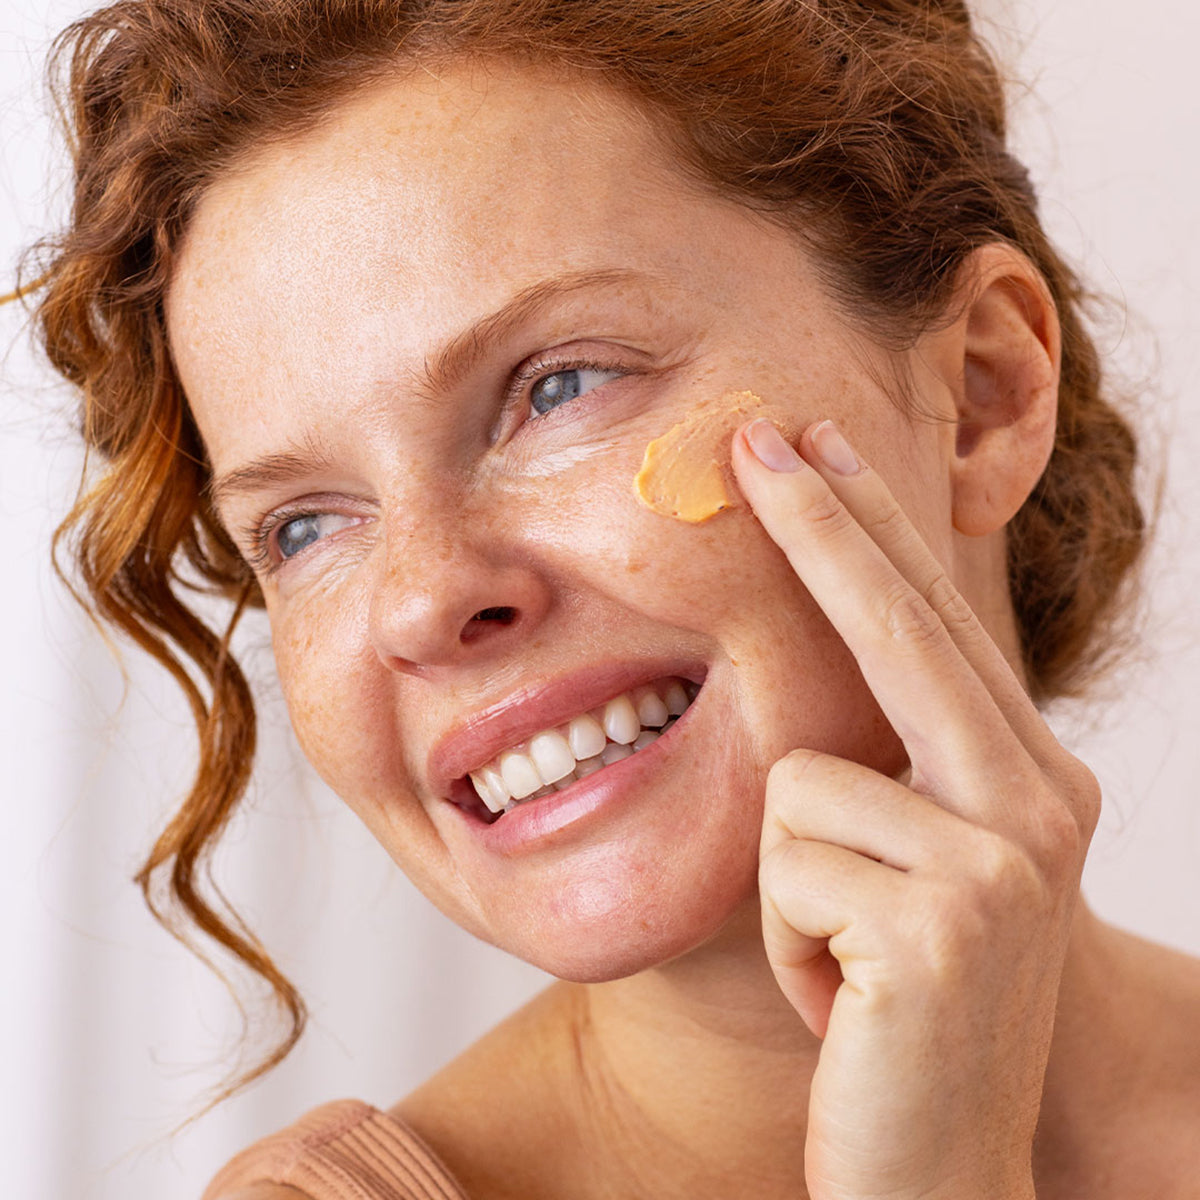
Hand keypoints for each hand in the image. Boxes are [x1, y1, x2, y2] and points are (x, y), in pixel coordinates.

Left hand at [730, 418, 1100, 1199]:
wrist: (933, 1173)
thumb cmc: (891, 1011)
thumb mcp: (899, 874)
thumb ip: (882, 772)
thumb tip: (807, 675)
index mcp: (1024, 783)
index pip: (933, 627)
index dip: (870, 530)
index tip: (812, 447)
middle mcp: (1035, 802)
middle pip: (903, 627)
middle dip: (823, 523)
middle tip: (758, 435)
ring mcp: (999, 860)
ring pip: (801, 777)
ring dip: (789, 884)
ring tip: (838, 959)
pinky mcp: (941, 923)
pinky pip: (786, 866)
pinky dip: (786, 940)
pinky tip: (840, 999)